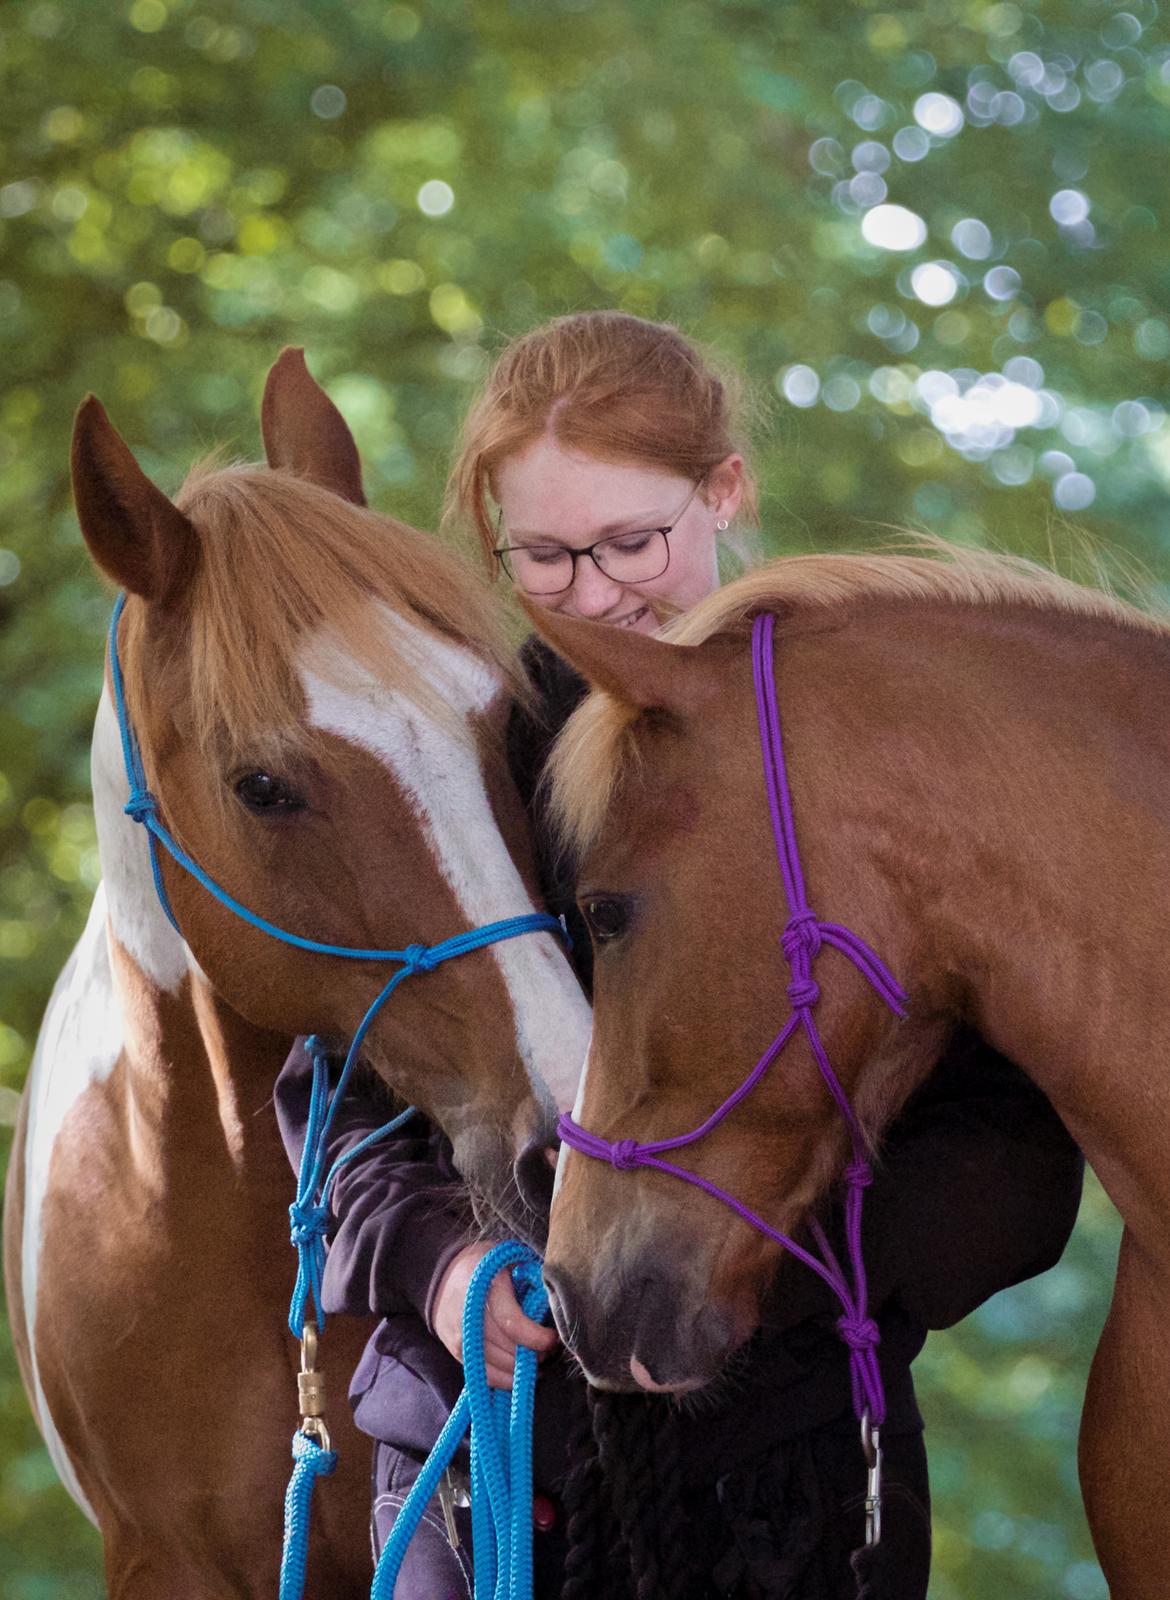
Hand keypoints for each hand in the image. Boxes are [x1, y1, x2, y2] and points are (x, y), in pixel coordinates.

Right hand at [432, 1242, 558, 1388]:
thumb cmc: (486, 1265)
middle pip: (508, 1349)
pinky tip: (519, 1370)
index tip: (553, 1338)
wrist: (445, 1275)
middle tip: (549, 1348)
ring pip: (499, 1367)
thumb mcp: (509, 1259)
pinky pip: (486, 1376)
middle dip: (534, 1354)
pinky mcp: (457, 1353)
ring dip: (522, 1368)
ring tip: (537, 1357)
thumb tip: (555, 1304)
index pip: (512, 1323)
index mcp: (486, 1287)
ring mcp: (461, 1337)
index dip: (537, 1337)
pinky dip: (506, 1379)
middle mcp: (470, 1316)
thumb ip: (532, 1278)